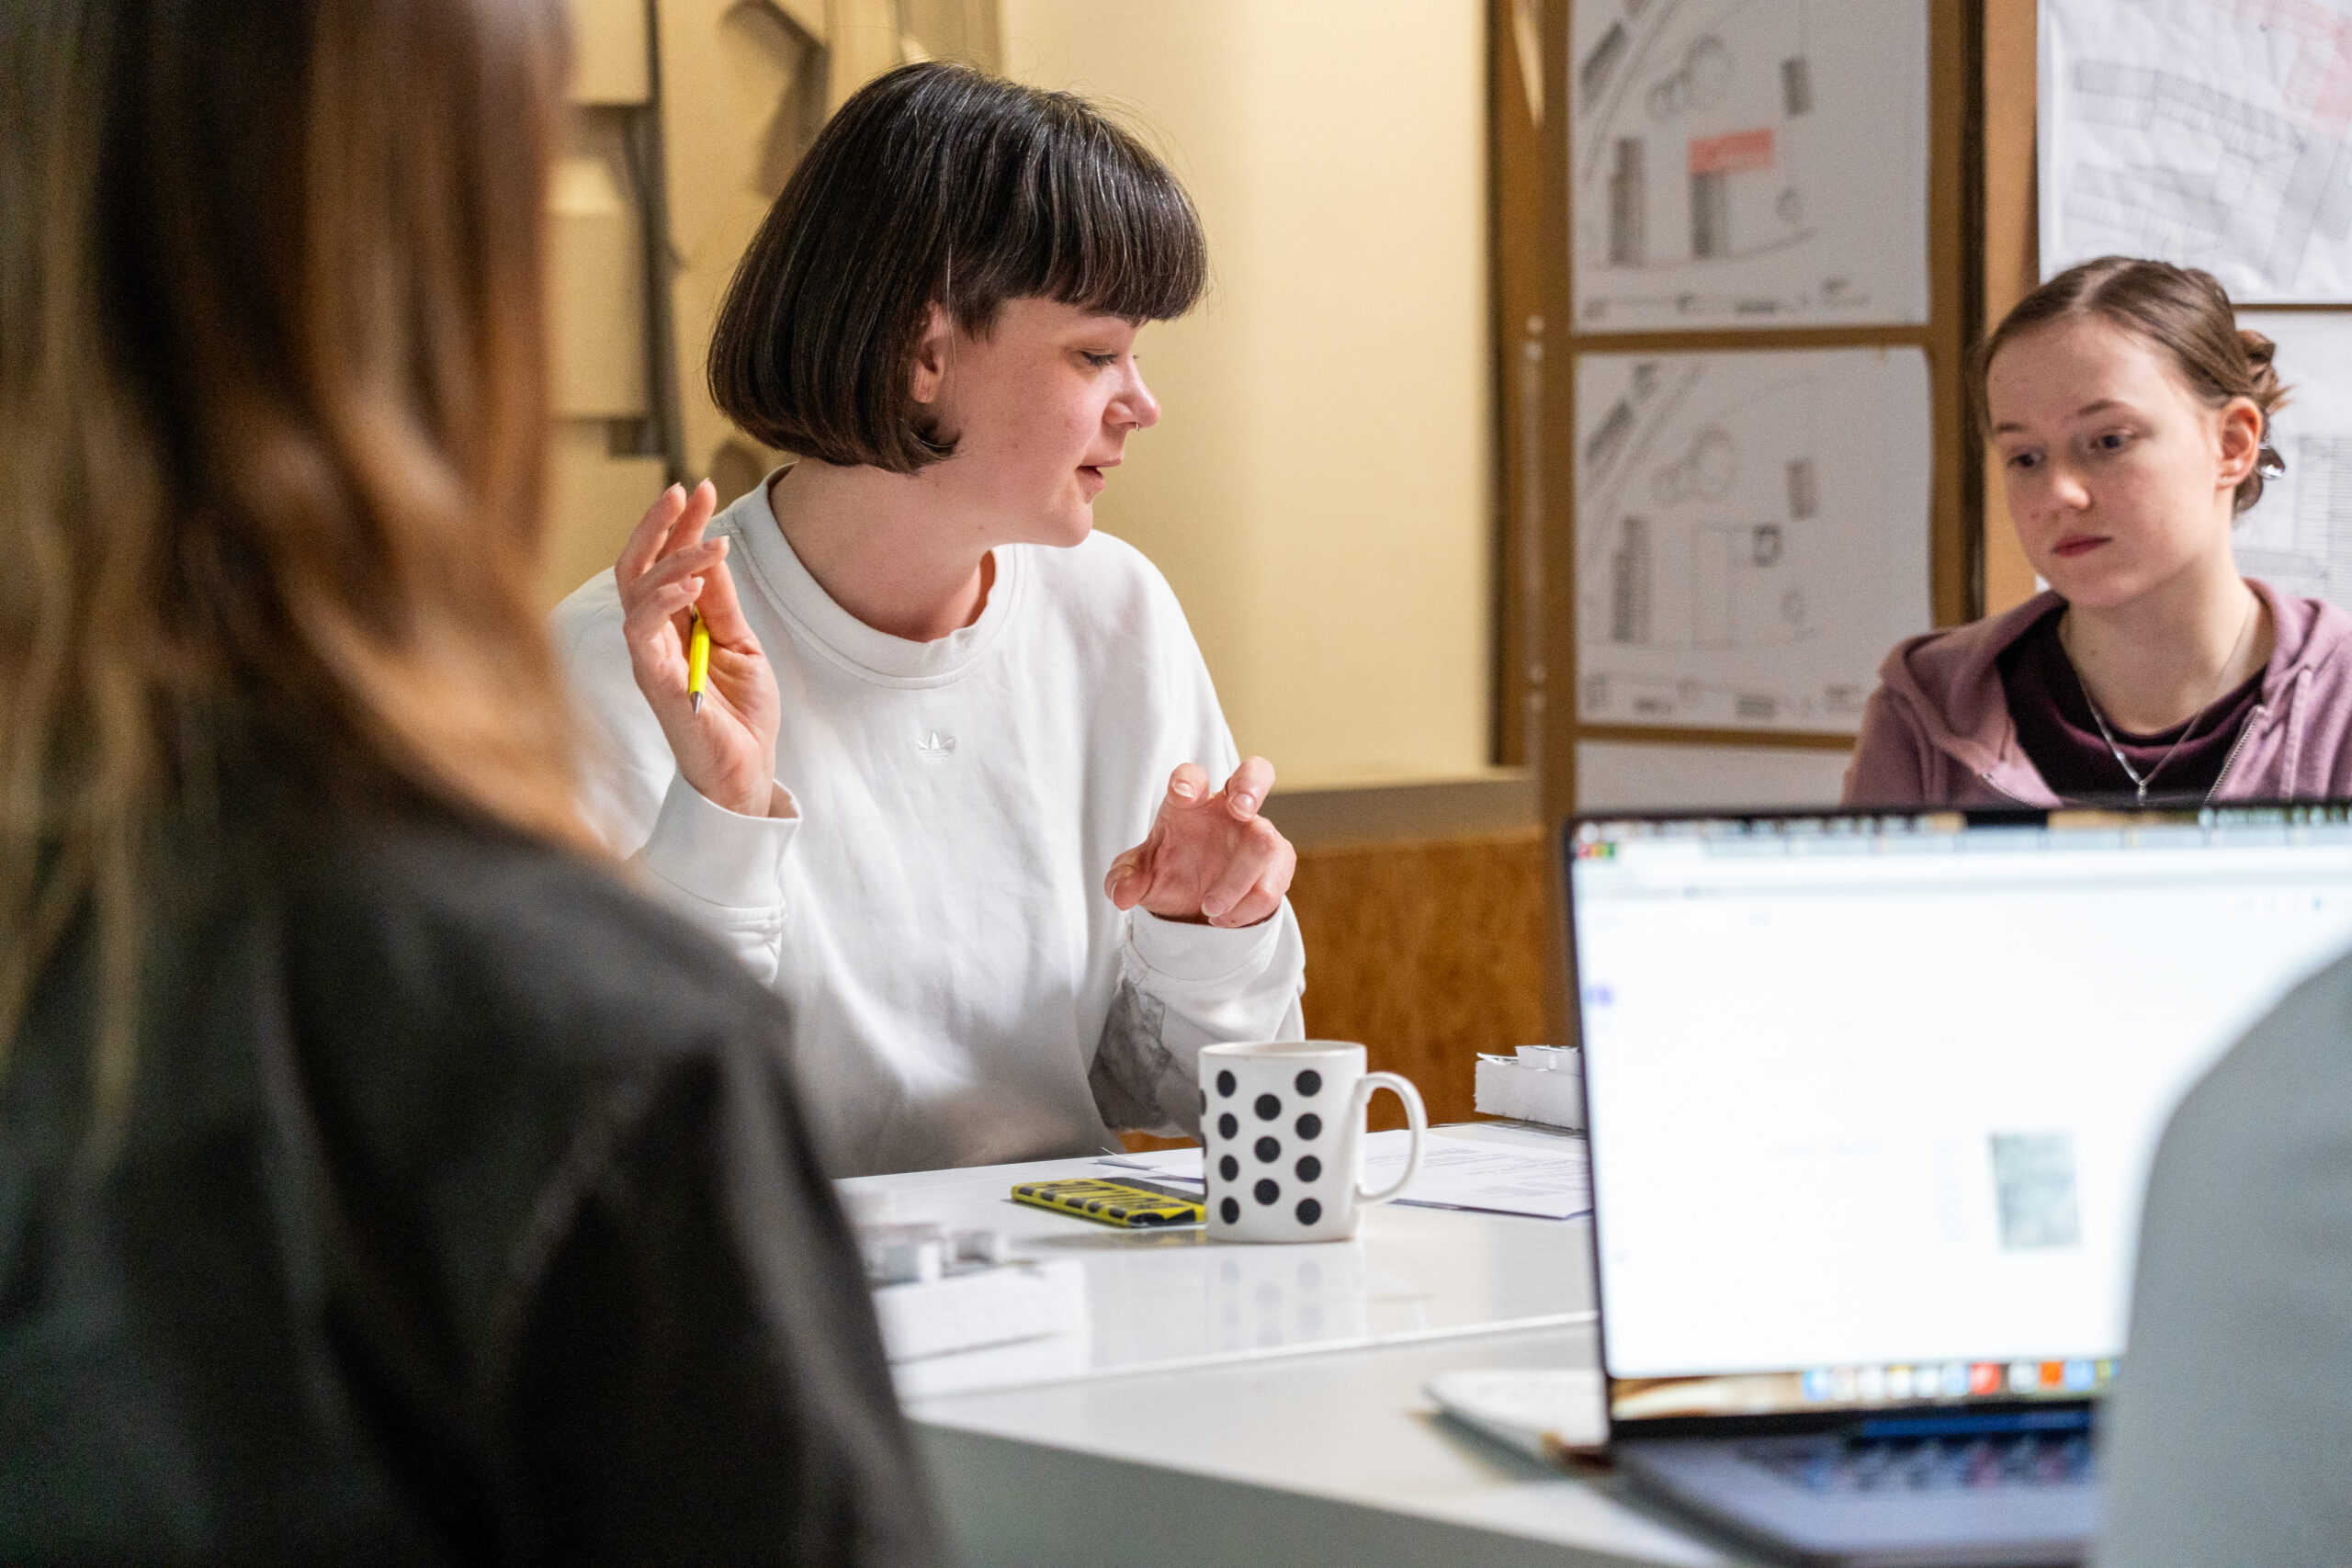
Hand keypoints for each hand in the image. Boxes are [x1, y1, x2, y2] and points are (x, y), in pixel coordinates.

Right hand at [616, 481, 782, 816]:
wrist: (746, 773)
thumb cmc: (740, 715)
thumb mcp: (741, 646)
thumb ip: (723, 603)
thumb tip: (713, 550)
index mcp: (672, 625)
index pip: (663, 563)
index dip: (678, 525)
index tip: (700, 488)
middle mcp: (652, 637)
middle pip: (637, 567)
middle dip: (661, 525)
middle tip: (689, 490)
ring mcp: (649, 658)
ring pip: (638, 591)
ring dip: (675, 560)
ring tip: (712, 543)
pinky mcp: (655, 682)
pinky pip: (642, 633)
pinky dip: (664, 601)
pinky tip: (692, 584)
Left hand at [1104, 758, 1295, 928]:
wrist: (1197, 906)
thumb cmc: (1169, 872)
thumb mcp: (1140, 877)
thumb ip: (1124, 880)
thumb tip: (1120, 894)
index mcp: (1192, 802)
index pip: (1192, 777)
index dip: (1188, 781)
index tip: (1181, 795)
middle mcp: (1230, 809)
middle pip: (1256, 772)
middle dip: (1252, 785)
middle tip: (1241, 809)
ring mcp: (1259, 833)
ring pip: (1265, 842)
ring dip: (1236, 881)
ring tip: (1210, 909)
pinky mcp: (1279, 863)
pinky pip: (1272, 884)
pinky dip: (1246, 909)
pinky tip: (1225, 920)